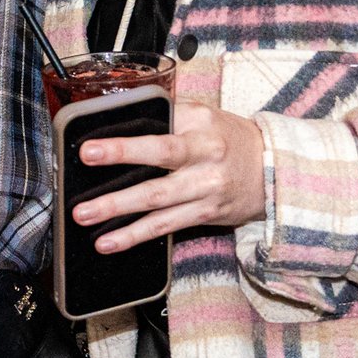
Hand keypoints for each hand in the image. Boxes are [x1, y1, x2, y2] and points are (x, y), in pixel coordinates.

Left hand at [72, 102, 265, 250]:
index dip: (129, 133)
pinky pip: (165, 226)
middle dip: (121, 157)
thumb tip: (123, 115)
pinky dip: (135, 235)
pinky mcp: (204, 215)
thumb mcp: (204, 116)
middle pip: (160, 156)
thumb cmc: (228, 139)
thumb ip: (168, 115)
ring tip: (85, 214)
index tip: (93, 140)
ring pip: (157, 199)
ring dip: (118, 208)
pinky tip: (109, 241)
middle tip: (87, 158)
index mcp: (200, 123)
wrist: (273, 172)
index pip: (159, 122)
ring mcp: (205, 188)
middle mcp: (205, 154)